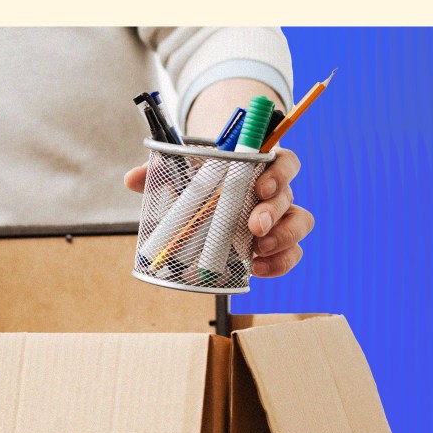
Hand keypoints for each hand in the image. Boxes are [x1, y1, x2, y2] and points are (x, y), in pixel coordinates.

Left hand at [124, 147, 314, 277]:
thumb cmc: (202, 178)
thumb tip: (132, 179)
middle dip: (274, 213)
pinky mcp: (275, 243)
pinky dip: (279, 263)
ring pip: (300, 224)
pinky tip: (258, 269)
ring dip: (282, 239)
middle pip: (290, 197)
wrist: (210, 195)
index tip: (260, 188)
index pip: (285, 162)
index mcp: (260, 167)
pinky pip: (290, 253)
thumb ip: (160, 171)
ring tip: (257, 252)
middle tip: (253, 227)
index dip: (279, 174)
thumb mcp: (183, 170)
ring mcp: (279, 217)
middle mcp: (276, 191)